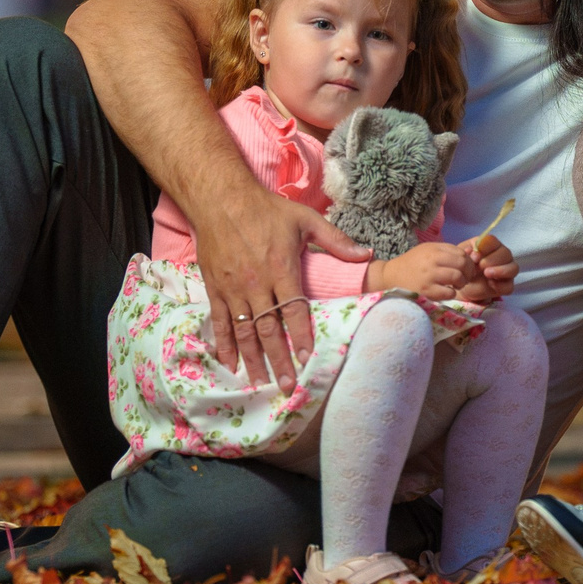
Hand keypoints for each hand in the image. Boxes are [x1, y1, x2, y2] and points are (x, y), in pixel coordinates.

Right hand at [191, 173, 371, 385]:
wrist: (220, 199)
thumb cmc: (266, 210)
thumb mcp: (305, 219)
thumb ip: (335, 241)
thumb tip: (367, 254)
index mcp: (280, 268)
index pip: (294, 310)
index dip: (301, 336)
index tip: (307, 359)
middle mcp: (256, 283)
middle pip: (269, 329)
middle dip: (279, 359)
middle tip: (287, 384)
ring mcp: (233, 289)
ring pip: (244, 331)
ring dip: (253, 359)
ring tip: (261, 382)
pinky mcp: (216, 289)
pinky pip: (220, 322)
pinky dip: (225, 345)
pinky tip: (230, 364)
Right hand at [370, 242, 478, 300]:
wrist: (391, 276)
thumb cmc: (413, 263)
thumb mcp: (428, 250)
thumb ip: (447, 251)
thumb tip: (470, 255)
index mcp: (434, 249)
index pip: (462, 253)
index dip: (469, 262)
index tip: (466, 268)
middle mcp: (432, 260)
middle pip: (463, 264)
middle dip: (468, 272)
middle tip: (463, 278)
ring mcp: (429, 276)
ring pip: (458, 277)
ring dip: (461, 283)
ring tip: (455, 285)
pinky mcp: (426, 291)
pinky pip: (449, 293)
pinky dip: (451, 293)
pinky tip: (446, 291)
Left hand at [456, 233, 518, 303]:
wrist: (463, 285)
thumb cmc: (464, 267)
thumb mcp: (461, 257)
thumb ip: (465, 251)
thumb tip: (471, 251)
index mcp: (491, 246)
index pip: (493, 241)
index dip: (485, 248)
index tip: (474, 256)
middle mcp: (502, 256)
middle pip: (505, 253)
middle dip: (491, 259)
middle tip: (479, 266)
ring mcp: (507, 271)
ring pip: (513, 268)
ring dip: (501, 270)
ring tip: (487, 273)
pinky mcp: (507, 286)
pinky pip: (509, 286)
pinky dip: (501, 285)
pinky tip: (490, 284)